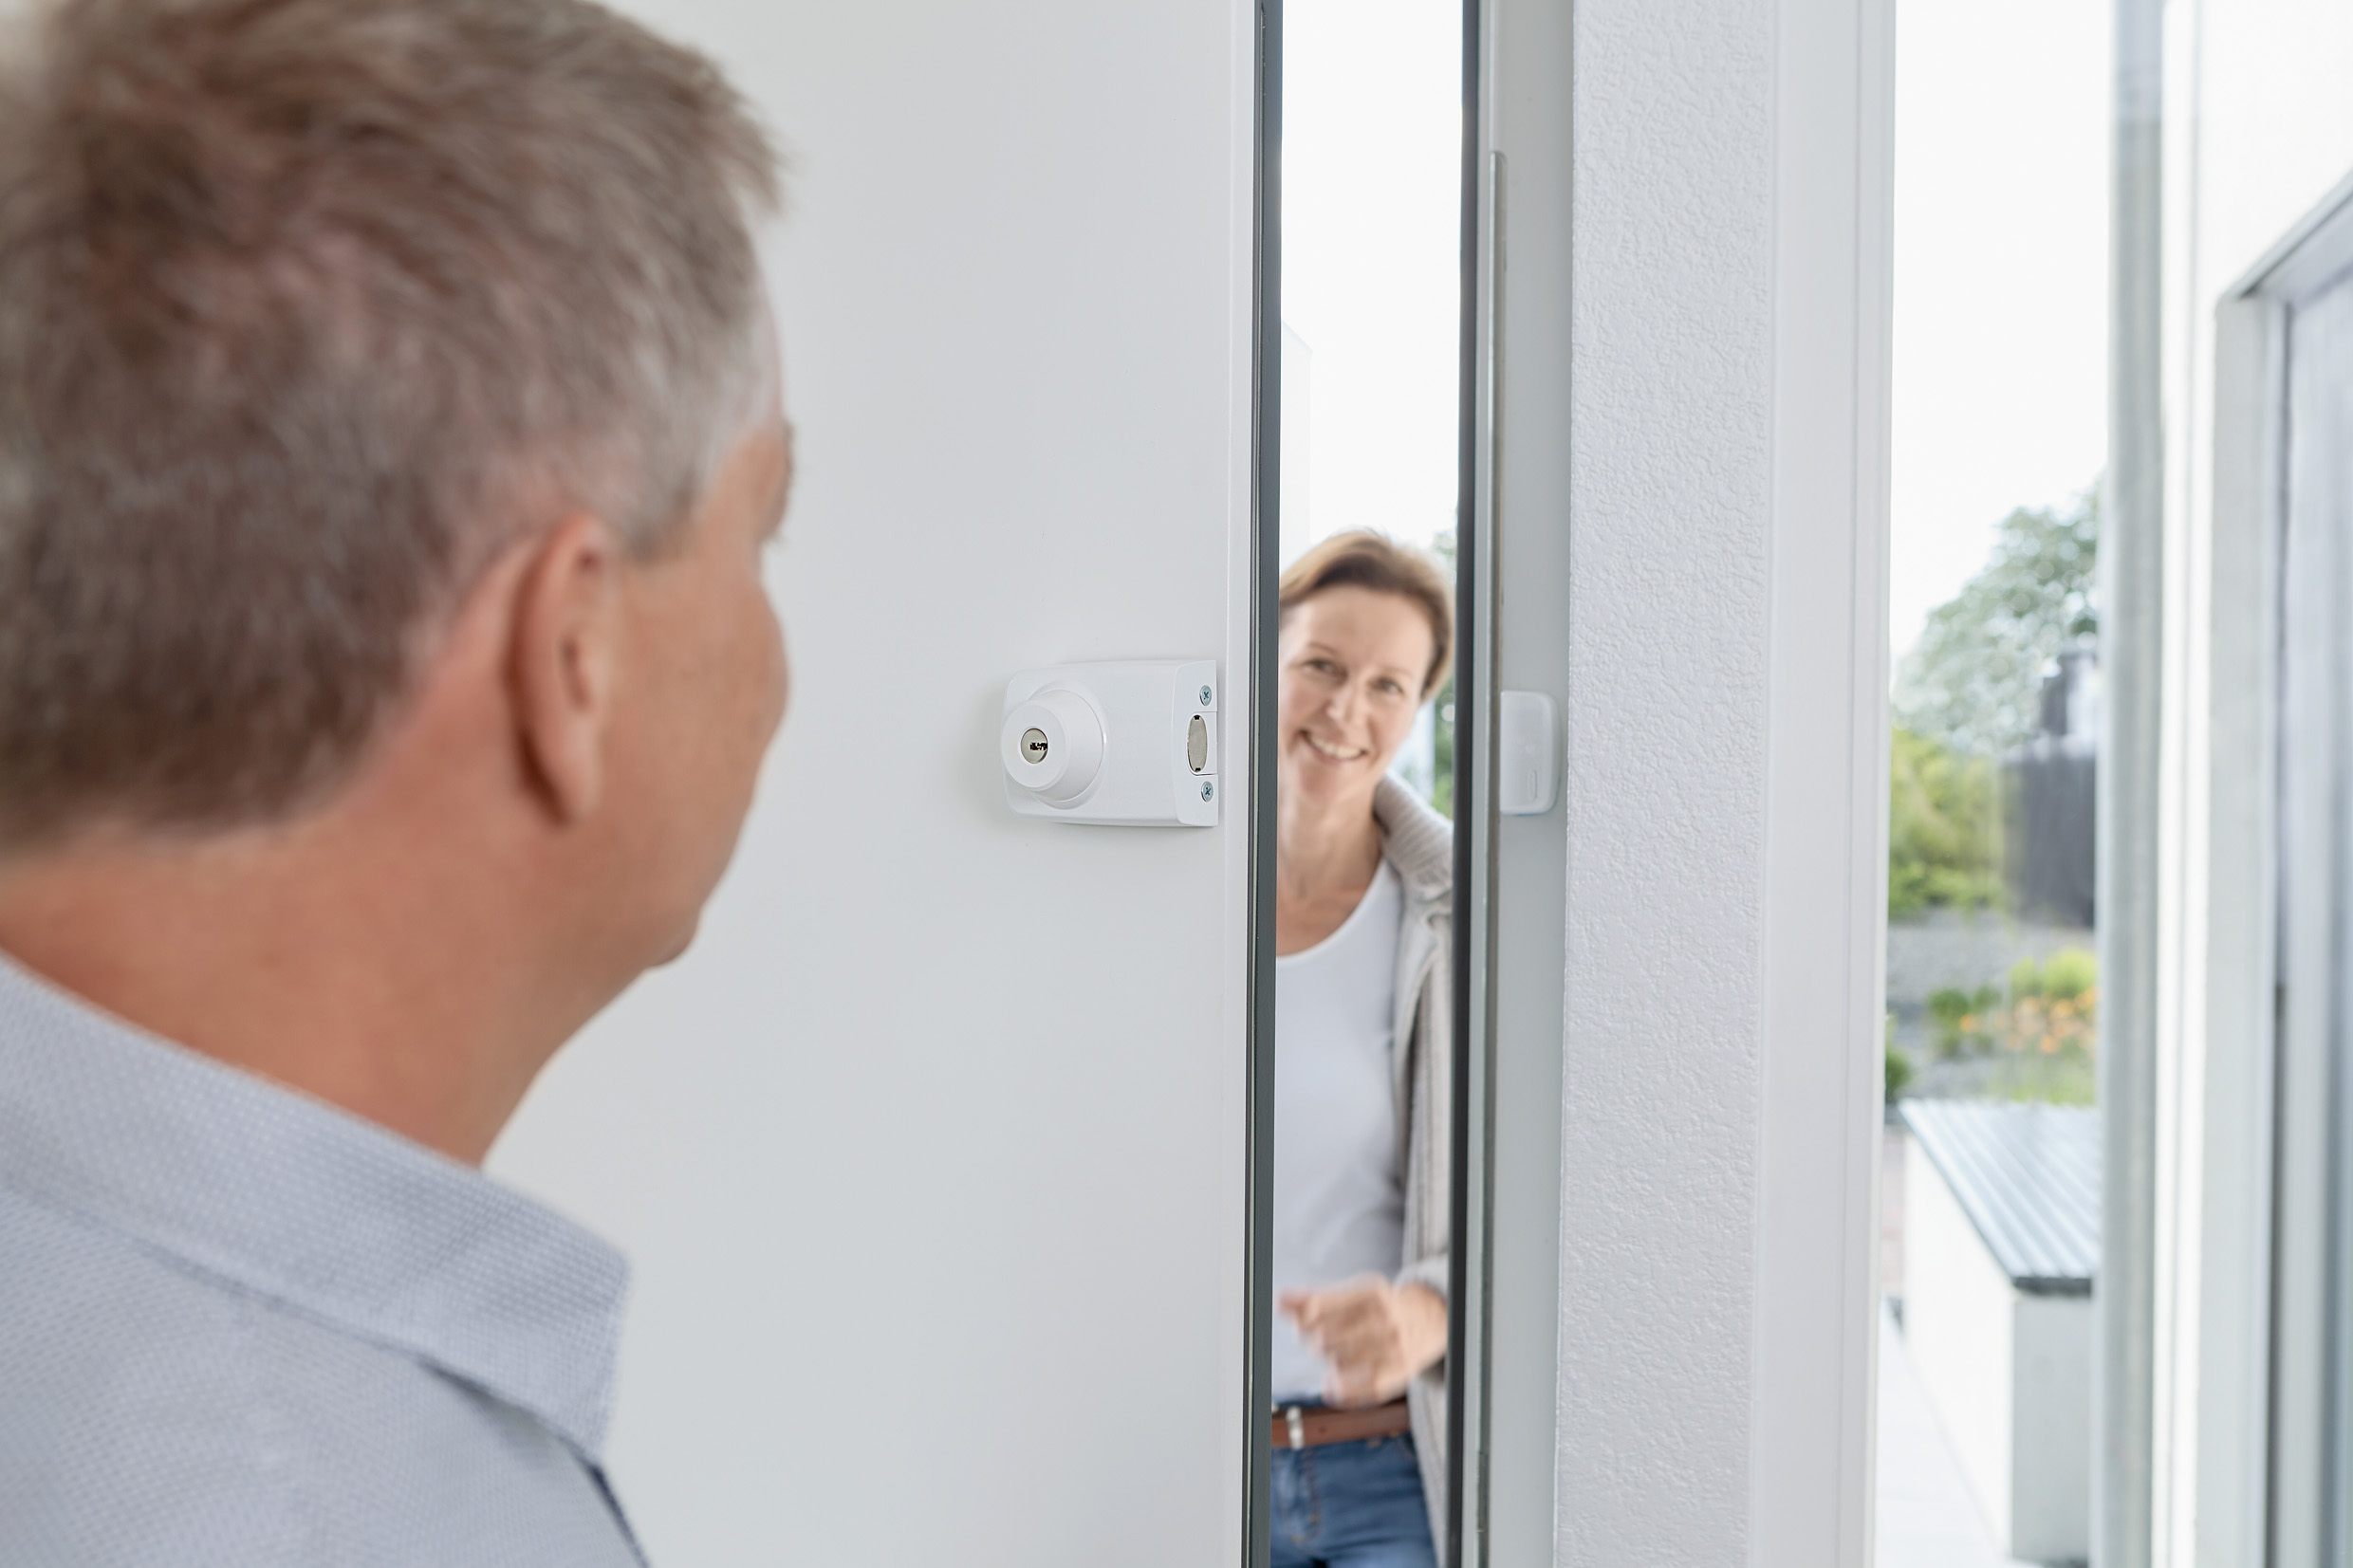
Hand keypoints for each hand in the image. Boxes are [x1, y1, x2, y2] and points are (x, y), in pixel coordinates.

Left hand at [1277, 1275, 1445, 1406]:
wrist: (1433, 1317)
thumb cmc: (1384, 1305)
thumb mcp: (1355, 1293)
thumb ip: (1316, 1297)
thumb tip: (1280, 1299)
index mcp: (1373, 1293)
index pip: (1323, 1307)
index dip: (1302, 1317)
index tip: (1298, 1320)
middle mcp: (1388, 1320)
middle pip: (1329, 1337)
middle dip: (1312, 1339)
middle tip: (1312, 1338)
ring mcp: (1396, 1348)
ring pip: (1344, 1361)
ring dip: (1327, 1360)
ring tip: (1328, 1353)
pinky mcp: (1401, 1373)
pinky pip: (1368, 1389)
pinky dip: (1344, 1392)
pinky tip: (1329, 1386)